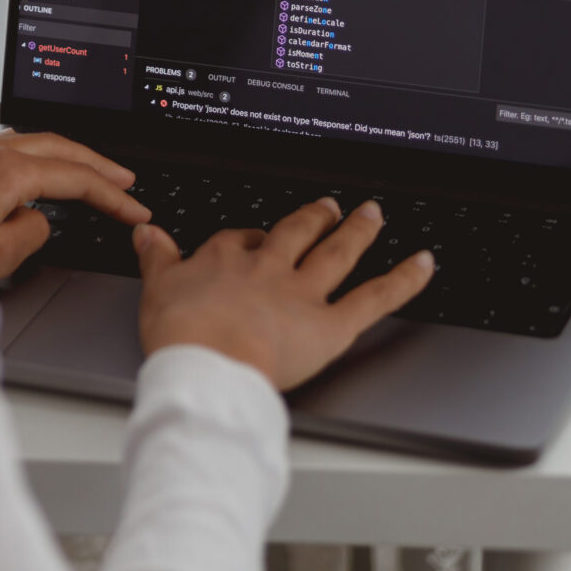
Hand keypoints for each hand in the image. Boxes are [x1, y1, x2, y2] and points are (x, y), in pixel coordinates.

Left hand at [0, 130, 150, 286]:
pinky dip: (32, 156)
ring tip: (87, 172)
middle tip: (124, 179)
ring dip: (63, 155)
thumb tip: (36, 220)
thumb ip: (33, 231)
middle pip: (57, 146)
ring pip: (29, 141)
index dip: (111, 194)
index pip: (74, 177)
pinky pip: (3, 147)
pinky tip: (32, 168)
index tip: (133, 207)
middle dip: (96, 163)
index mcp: (5, 170)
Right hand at [134, 198, 434, 389]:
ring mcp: (303, 292)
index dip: (249, 238)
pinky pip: (375, 296)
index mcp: (226, 260)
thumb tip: (147, 235)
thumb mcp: (156, 289)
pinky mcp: (332, 323)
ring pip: (337, 253)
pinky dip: (404, 279)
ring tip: (372, 214)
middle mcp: (269, 268)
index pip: (240, 240)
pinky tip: (424, 263)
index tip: (252, 238)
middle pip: (296, 234)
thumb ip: (156, 259)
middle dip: (314, 218)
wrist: (208, 364)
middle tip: (329, 205)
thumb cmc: (181, 335)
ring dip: (358, 231)